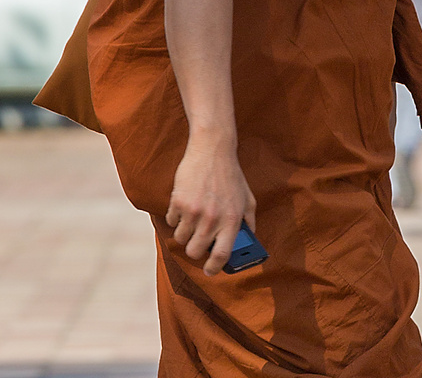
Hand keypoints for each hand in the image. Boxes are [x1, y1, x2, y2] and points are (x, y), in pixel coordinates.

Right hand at [166, 131, 255, 275]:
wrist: (212, 150)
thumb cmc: (231, 175)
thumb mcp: (248, 199)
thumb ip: (249, 222)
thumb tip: (249, 239)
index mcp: (231, 221)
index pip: (222, 255)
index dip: (214, 268)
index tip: (209, 271)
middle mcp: (212, 219)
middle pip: (195, 251)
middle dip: (194, 251)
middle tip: (197, 242)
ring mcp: (194, 211)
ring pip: (181, 239)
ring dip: (184, 234)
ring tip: (190, 222)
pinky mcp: (178, 201)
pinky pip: (172, 221)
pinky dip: (176, 219)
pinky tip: (183, 207)